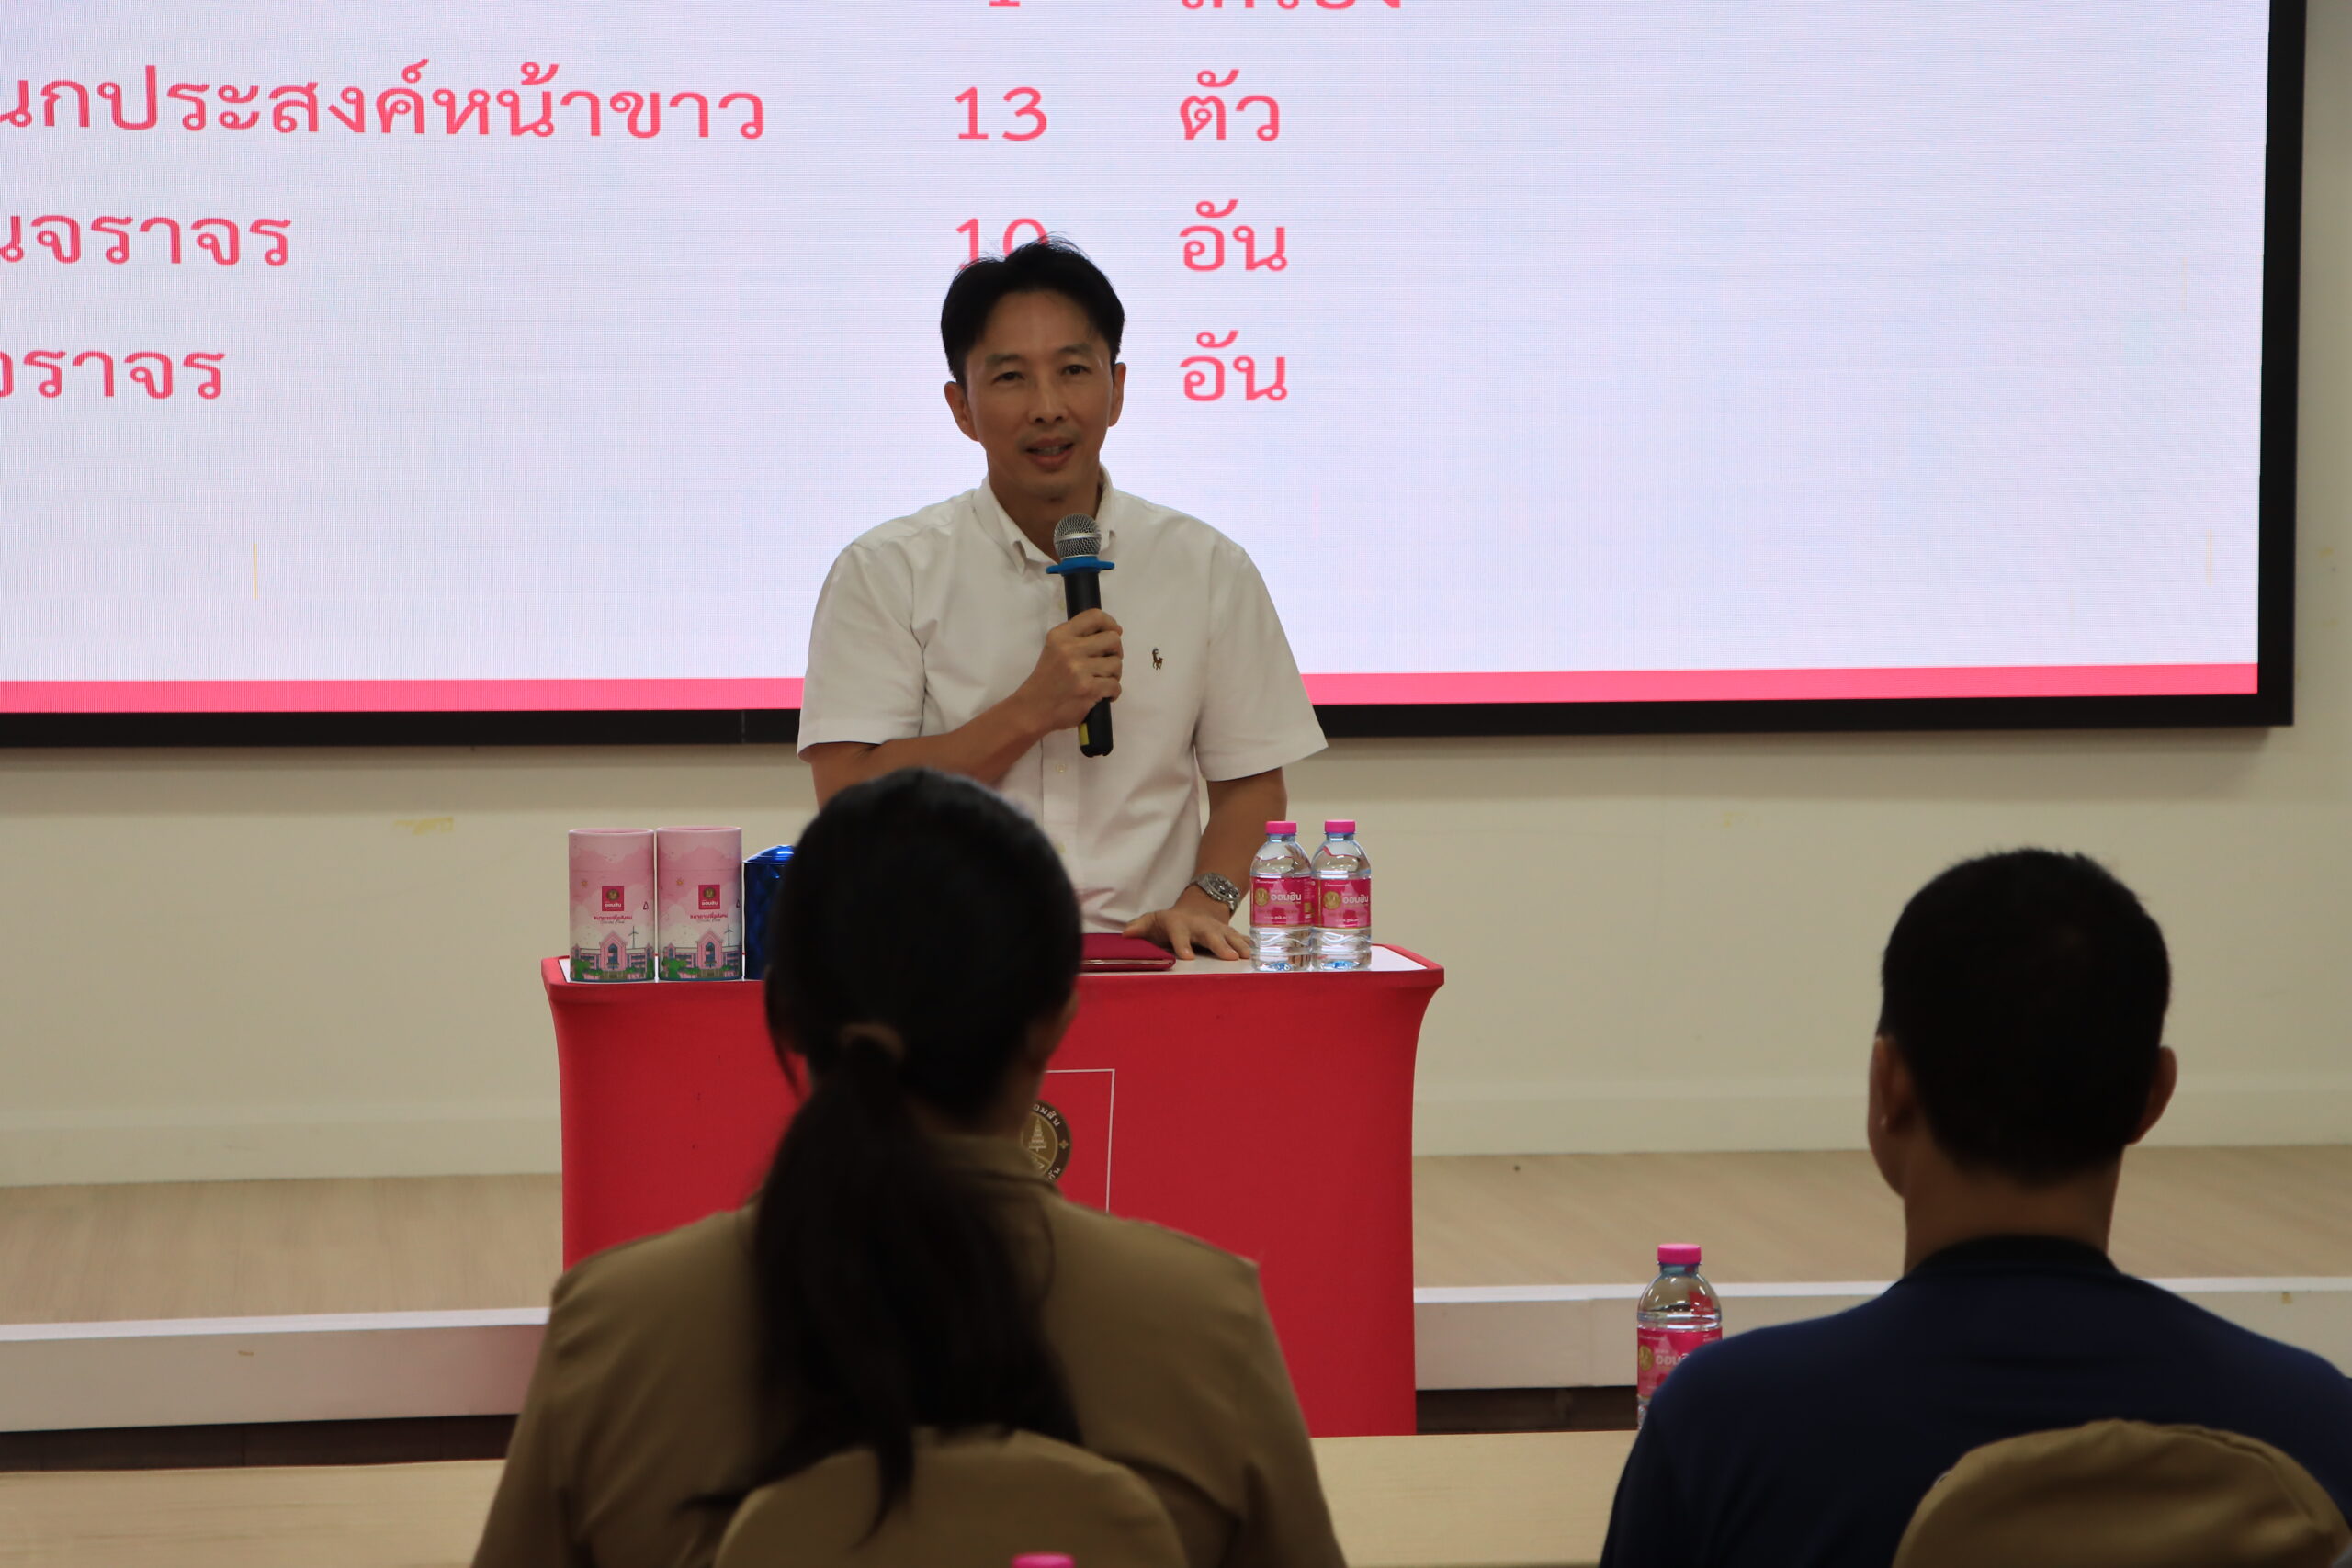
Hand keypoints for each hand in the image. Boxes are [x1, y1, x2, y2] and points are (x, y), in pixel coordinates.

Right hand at [1015, 609, 1122, 733]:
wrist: (1032, 710)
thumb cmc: (1046, 681)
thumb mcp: (1054, 650)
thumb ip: (1076, 639)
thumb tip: (1112, 633)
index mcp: (1060, 635)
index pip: (1094, 616)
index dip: (1111, 623)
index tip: (1115, 633)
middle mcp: (1069, 648)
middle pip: (1112, 639)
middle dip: (1116, 652)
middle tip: (1107, 663)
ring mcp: (1079, 669)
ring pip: (1116, 664)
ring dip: (1114, 675)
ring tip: (1101, 682)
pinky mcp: (1088, 689)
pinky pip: (1115, 685)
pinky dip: (1113, 692)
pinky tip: (1102, 695)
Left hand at [1124, 891, 1246, 961]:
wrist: (1198, 908)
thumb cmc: (1171, 922)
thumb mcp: (1154, 921)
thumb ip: (1140, 927)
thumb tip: (1126, 934)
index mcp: (1180, 924)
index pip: (1179, 934)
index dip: (1182, 945)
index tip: (1187, 958)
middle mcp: (1201, 926)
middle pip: (1211, 935)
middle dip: (1220, 945)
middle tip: (1229, 958)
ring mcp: (1218, 929)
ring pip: (1231, 936)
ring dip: (1240, 945)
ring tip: (1248, 957)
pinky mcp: (1230, 934)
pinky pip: (1242, 939)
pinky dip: (1251, 945)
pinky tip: (1259, 955)